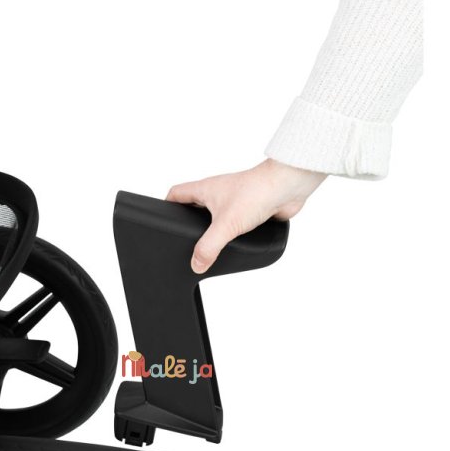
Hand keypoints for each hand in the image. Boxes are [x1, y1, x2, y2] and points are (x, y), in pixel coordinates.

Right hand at [166, 159, 325, 273]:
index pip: (176, 193)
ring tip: (208, 245)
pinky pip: (236, 221)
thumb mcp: (226, 225)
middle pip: (194, 205)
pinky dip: (232, 232)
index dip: (165, 206)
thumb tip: (196, 264)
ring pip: (216, 214)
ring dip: (212, 228)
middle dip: (188, 221)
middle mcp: (218, 192)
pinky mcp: (251, 208)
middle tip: (184, 239)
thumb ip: (209, 247)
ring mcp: (234, 200)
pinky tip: (234, 244)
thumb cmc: (257, 192)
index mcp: (205, 189)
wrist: (287, 186)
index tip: (162, 219)